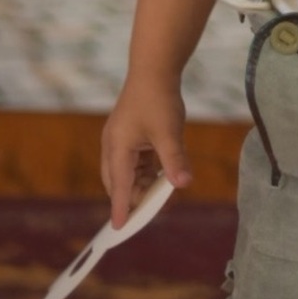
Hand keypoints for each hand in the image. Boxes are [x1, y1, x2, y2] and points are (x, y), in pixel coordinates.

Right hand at [101, 75, 192, 228]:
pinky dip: (146, 171)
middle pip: (120, 181)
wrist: (155, 70)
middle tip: (148, 214)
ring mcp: (121, 139)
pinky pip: (136, 161)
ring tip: (159, 195)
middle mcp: (114, 145)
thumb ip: (174, 160)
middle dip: (133, 197)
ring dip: (142, 184)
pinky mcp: (131, 134)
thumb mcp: (169, 132)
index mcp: (117, 147)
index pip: (120, 186)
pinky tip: (161, 175)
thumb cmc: (159, 99)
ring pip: (129, 172)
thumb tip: (183, 184)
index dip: (122, 207)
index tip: (119, 229)